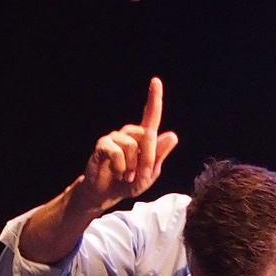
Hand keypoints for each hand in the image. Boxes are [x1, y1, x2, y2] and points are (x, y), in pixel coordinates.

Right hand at [78, 76, 179, 210]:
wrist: (106, 194)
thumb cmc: (129, 183)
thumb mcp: (149, 173)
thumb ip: (159, 155)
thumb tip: (172, 135)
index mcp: (143, 138)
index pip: (151, 116)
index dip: (154, 98)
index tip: (156, 81)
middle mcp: (129, 133)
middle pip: (147, 136)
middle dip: (148, 160)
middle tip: (138, 176)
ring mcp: (114, 138)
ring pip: (133, 146)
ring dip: (132, 167)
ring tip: (126, 176)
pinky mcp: (103, 145)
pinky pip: (117, 153)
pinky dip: (121, 168)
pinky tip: (118, 173)